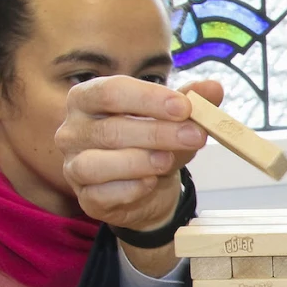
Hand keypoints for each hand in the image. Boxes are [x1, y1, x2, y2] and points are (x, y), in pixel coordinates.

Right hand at [57, 77, 224, 230]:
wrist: (150, 188)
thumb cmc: (154, 143)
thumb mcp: (175, 118)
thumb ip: (192, 100)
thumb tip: (213, 88)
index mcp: (87, 98)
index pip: (111, 91)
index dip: (148, 98)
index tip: (184, 107)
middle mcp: (72, 131)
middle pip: (111, 129)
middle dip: (157, 133)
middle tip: (195, 136)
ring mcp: (73, 166)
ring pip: (97, 164)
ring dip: (139, 162)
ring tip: (168, 161)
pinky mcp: (85, 198)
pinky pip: (102, 194)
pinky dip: (130, 189)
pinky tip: (150, 183)